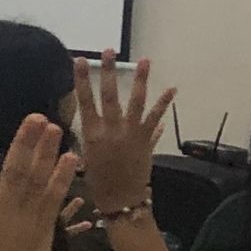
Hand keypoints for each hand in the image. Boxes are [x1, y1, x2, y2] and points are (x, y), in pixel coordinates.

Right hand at [0, 110, 79, 250]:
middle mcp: (0, 213)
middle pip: (14, 170)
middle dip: (25, 141)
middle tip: (35, 116)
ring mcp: (25, 222)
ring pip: (38, 181)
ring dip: (47, 153)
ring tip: (55, 127)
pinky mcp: (44, 232)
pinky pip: (55, 200)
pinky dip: (63, 179)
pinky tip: (70, 160)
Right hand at [71, 51, 174, 215]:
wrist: (120, 199)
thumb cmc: (98, 180)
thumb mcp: (85, 155)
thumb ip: (89, 134)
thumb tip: (88, 117)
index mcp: (90, 133)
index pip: (83, 100)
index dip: (81, 79)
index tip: (79, 60)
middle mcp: (109, 129)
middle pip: (108, 95)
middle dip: (107, 71)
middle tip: (108, 51)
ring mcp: (130, 133)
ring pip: (135, 101)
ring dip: (140, 80)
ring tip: (145, 61)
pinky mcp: (146, 139)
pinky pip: (155, 117)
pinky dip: (164, 103)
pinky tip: (172, 89)